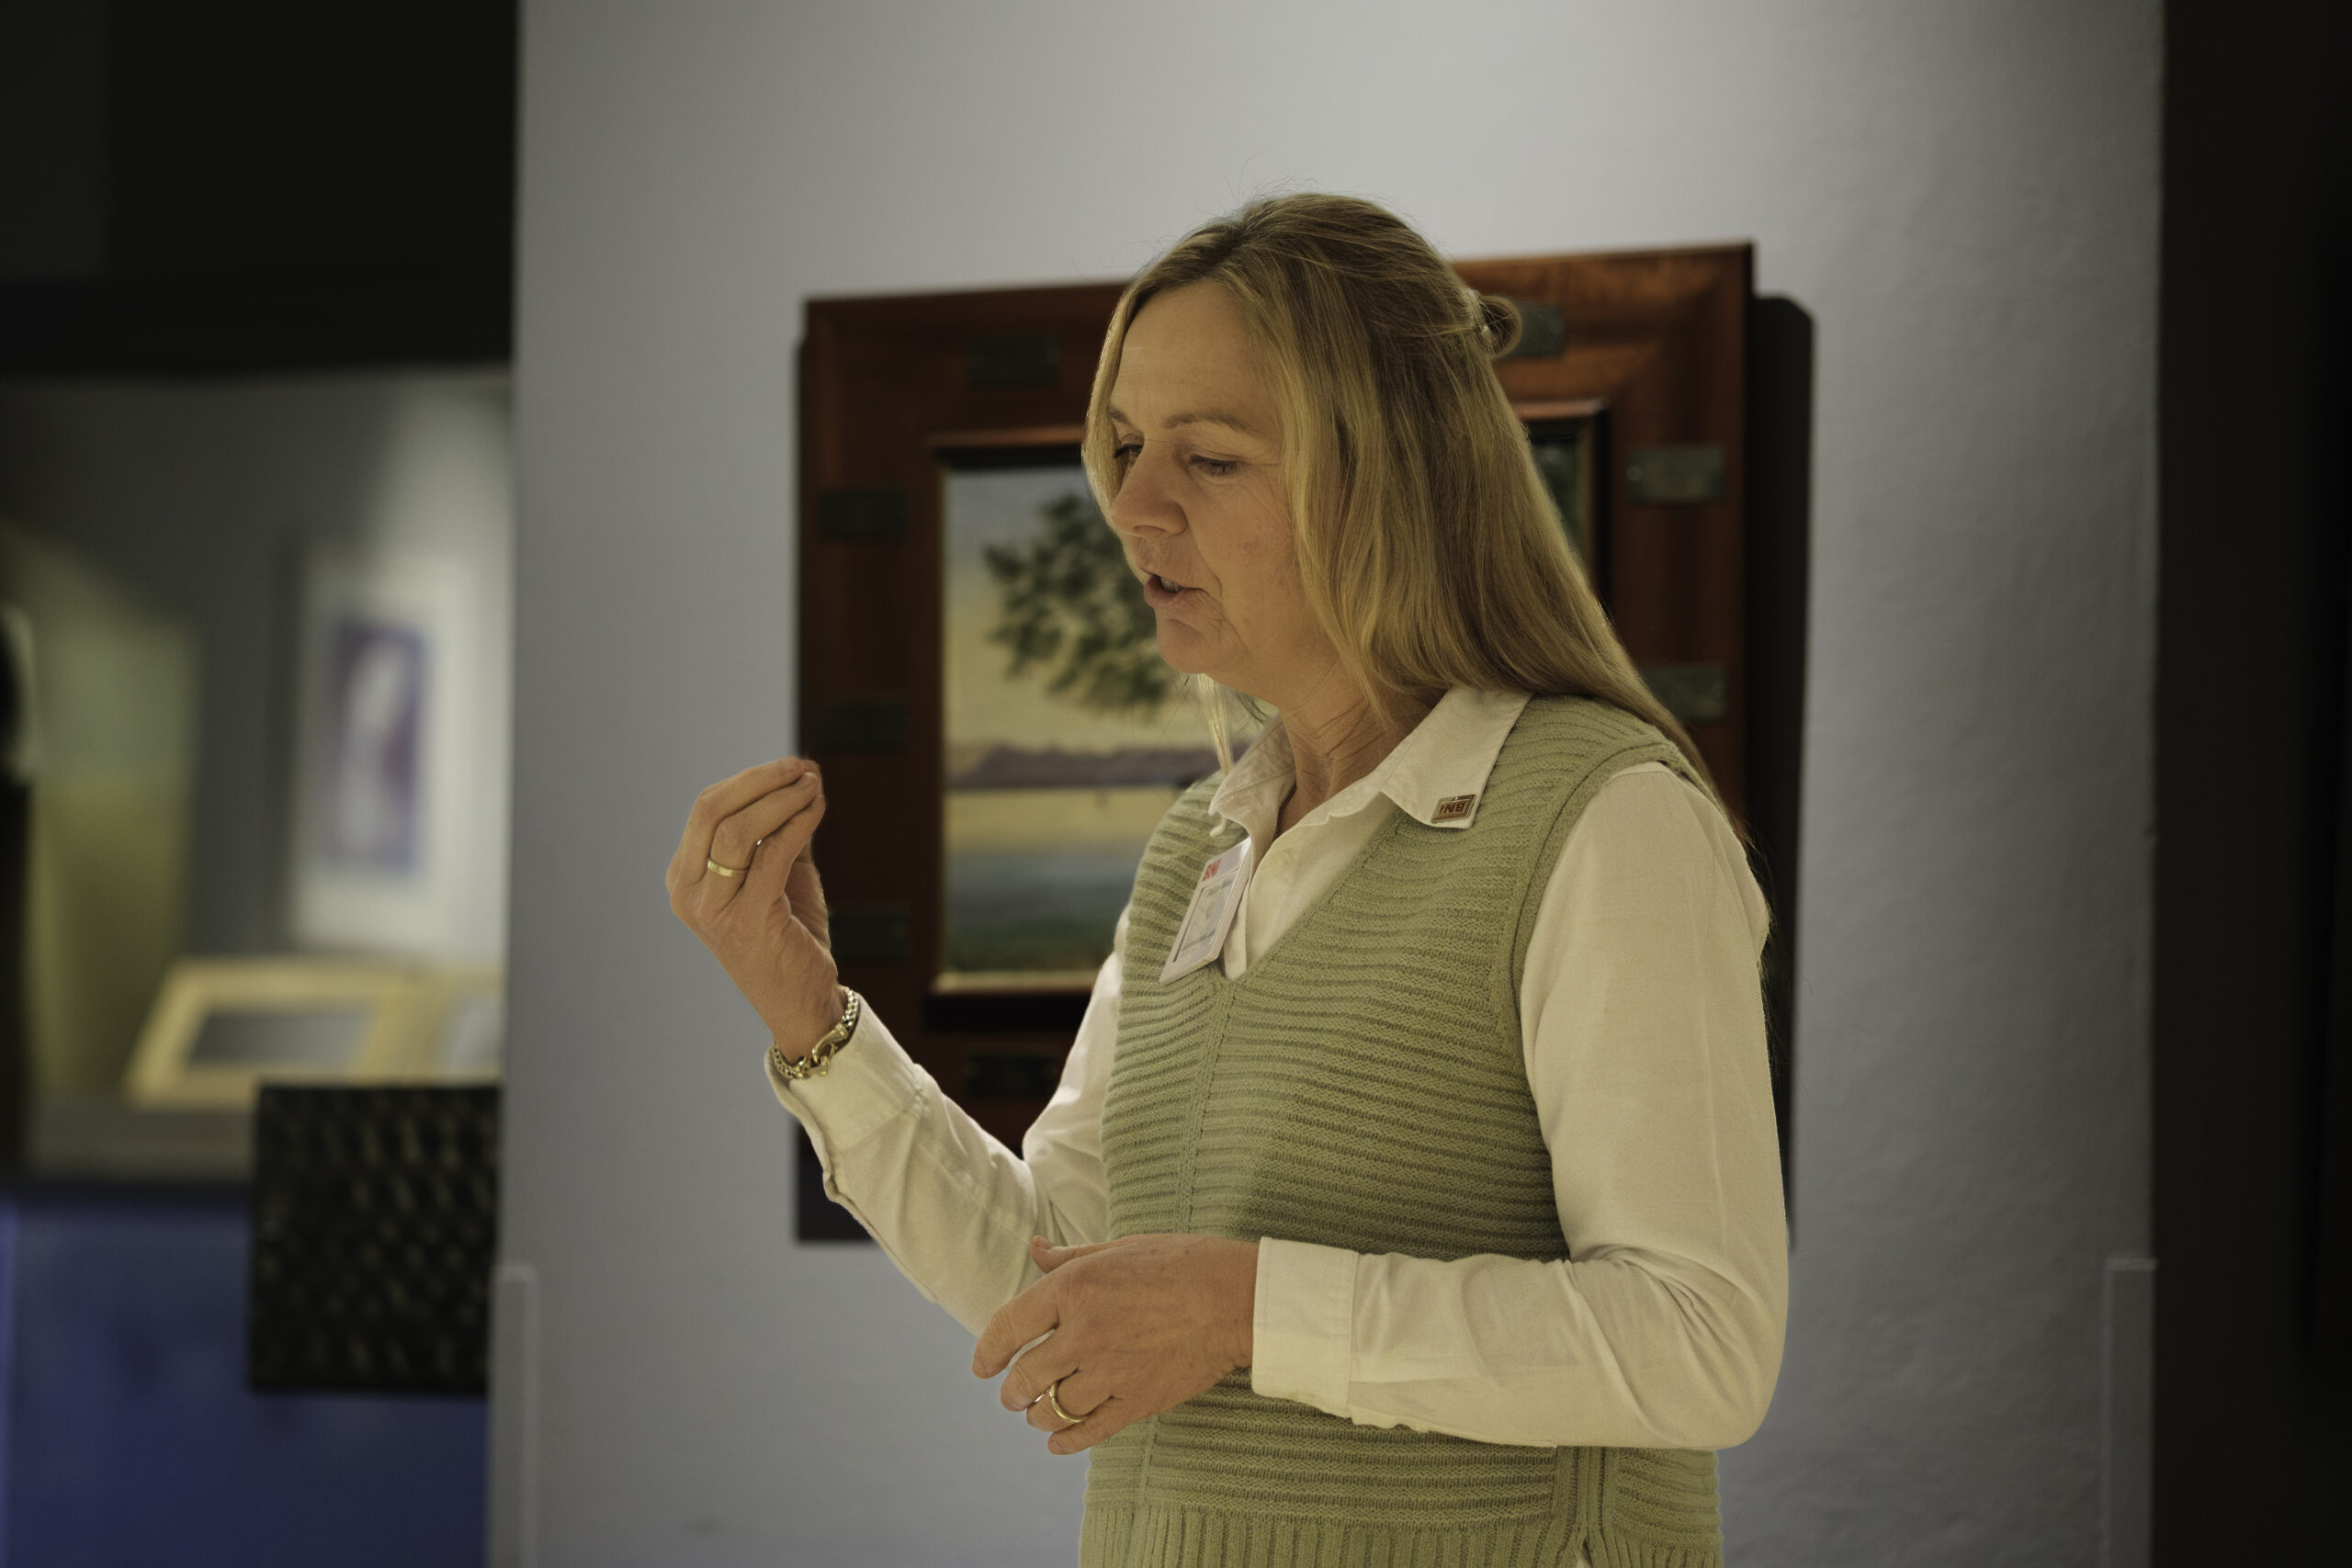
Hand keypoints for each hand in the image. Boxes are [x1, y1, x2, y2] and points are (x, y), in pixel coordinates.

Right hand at [666, 757, 842, 1053]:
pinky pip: (773, 855)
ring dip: (782, 799)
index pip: (706, 809)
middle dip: (761, 780)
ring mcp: (714, 909)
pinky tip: (817, 810)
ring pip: (739, 830)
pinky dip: (798, 824)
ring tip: (814, 786)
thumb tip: (803, 773)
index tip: (791, 767)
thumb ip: (782, 828)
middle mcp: (690, 893)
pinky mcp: (749, 920)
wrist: (801, 1000)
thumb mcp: (779, 873)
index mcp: (686, 878)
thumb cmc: (788, 934)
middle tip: (801, 767)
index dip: (749, 780)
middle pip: (713, 811)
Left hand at [972, 1234, 1257, 1455]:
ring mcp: (1110, 1372)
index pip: (1009, 1327)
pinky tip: (1058, 1442)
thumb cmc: (1181, 1263)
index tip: (982, 1365)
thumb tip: (1035, 1250)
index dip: (987, 1351)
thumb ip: (1070, 1257)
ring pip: (1052, 1409)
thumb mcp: (1119, 1248)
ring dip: (1037, 1416)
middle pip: (1025, 1377)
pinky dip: (1066, 1442)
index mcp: (1075, 1289)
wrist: (1236, 1298)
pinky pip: (1089, 1432)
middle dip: (1012, 1391)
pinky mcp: (1137, 1401)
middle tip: (1011, 1395)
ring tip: (1037, 1414)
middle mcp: (1084, 1333)